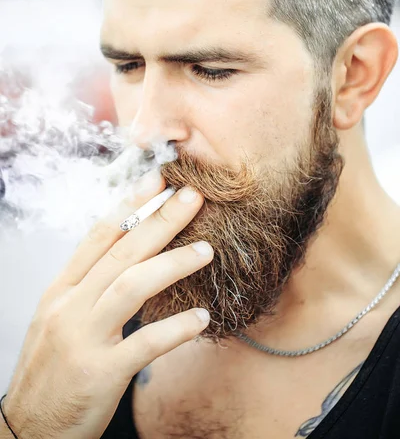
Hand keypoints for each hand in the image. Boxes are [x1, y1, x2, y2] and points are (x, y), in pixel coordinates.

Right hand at [2, 175, 212, 438]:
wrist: (27, 429)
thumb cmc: (52, 370)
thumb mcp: (61, 319)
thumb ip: (90, 287)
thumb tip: (130, 255)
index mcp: (61, 290)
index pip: (98, 236)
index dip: (129, 204)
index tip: (157, 179)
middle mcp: (70, 307)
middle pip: (121, 252)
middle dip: (160, 220)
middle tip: (193, 196)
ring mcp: (83, 339)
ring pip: (132, 286)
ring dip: (173, 264)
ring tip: (207, 250)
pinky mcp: (99, 374)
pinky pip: (144, 344)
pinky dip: (176, 329)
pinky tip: (201, 318)